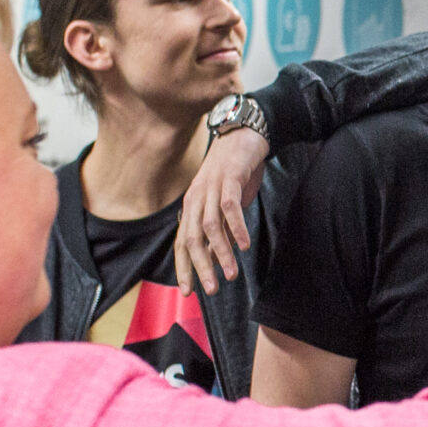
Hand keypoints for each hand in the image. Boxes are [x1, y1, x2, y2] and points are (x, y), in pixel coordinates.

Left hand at [173, 127, 271, 294]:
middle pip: (192, 238)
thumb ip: (217, 230)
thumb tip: (212, 259)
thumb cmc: (235, 174)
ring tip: (232, 274)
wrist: (245, 134)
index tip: (188, 291)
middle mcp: (196, 198)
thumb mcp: (223, 206)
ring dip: (221, 253)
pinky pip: (230, 206)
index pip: (182, 243)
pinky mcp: (230, 178)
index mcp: (192, 207)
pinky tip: (245, 245)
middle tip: (211, 290)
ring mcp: (211, 187)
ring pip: (210, 226)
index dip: (184, 267)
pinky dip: (236, 227)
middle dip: (200, 267)